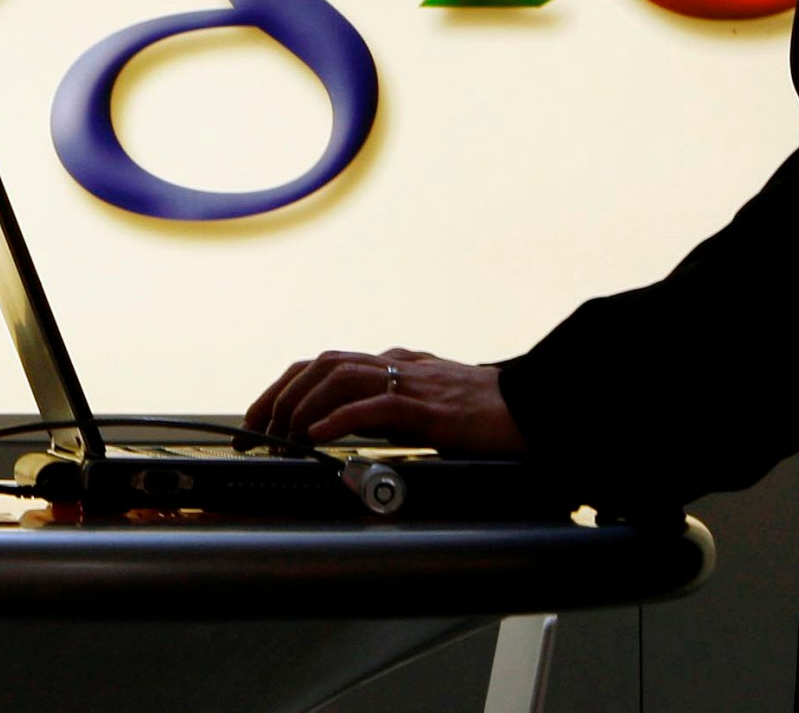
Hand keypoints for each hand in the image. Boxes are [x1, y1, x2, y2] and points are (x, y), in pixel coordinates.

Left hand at [240, 347, 528, 456]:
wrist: (538, 410)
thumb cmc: (488, 414)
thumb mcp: (427, 409)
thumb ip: (390, 412)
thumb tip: (350, 428)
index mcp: (396, 364)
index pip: (327, 364)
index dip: (287, 386)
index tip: (261, 416)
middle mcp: (398, 365)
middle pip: (323, 364)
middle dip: (282, 394)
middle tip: (260, 429)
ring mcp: (415, 382)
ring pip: (341, 376)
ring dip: (304, 405)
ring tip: (285, 434)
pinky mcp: (433, 406)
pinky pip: (377, 405)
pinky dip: (342, 417)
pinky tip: (320, 434)